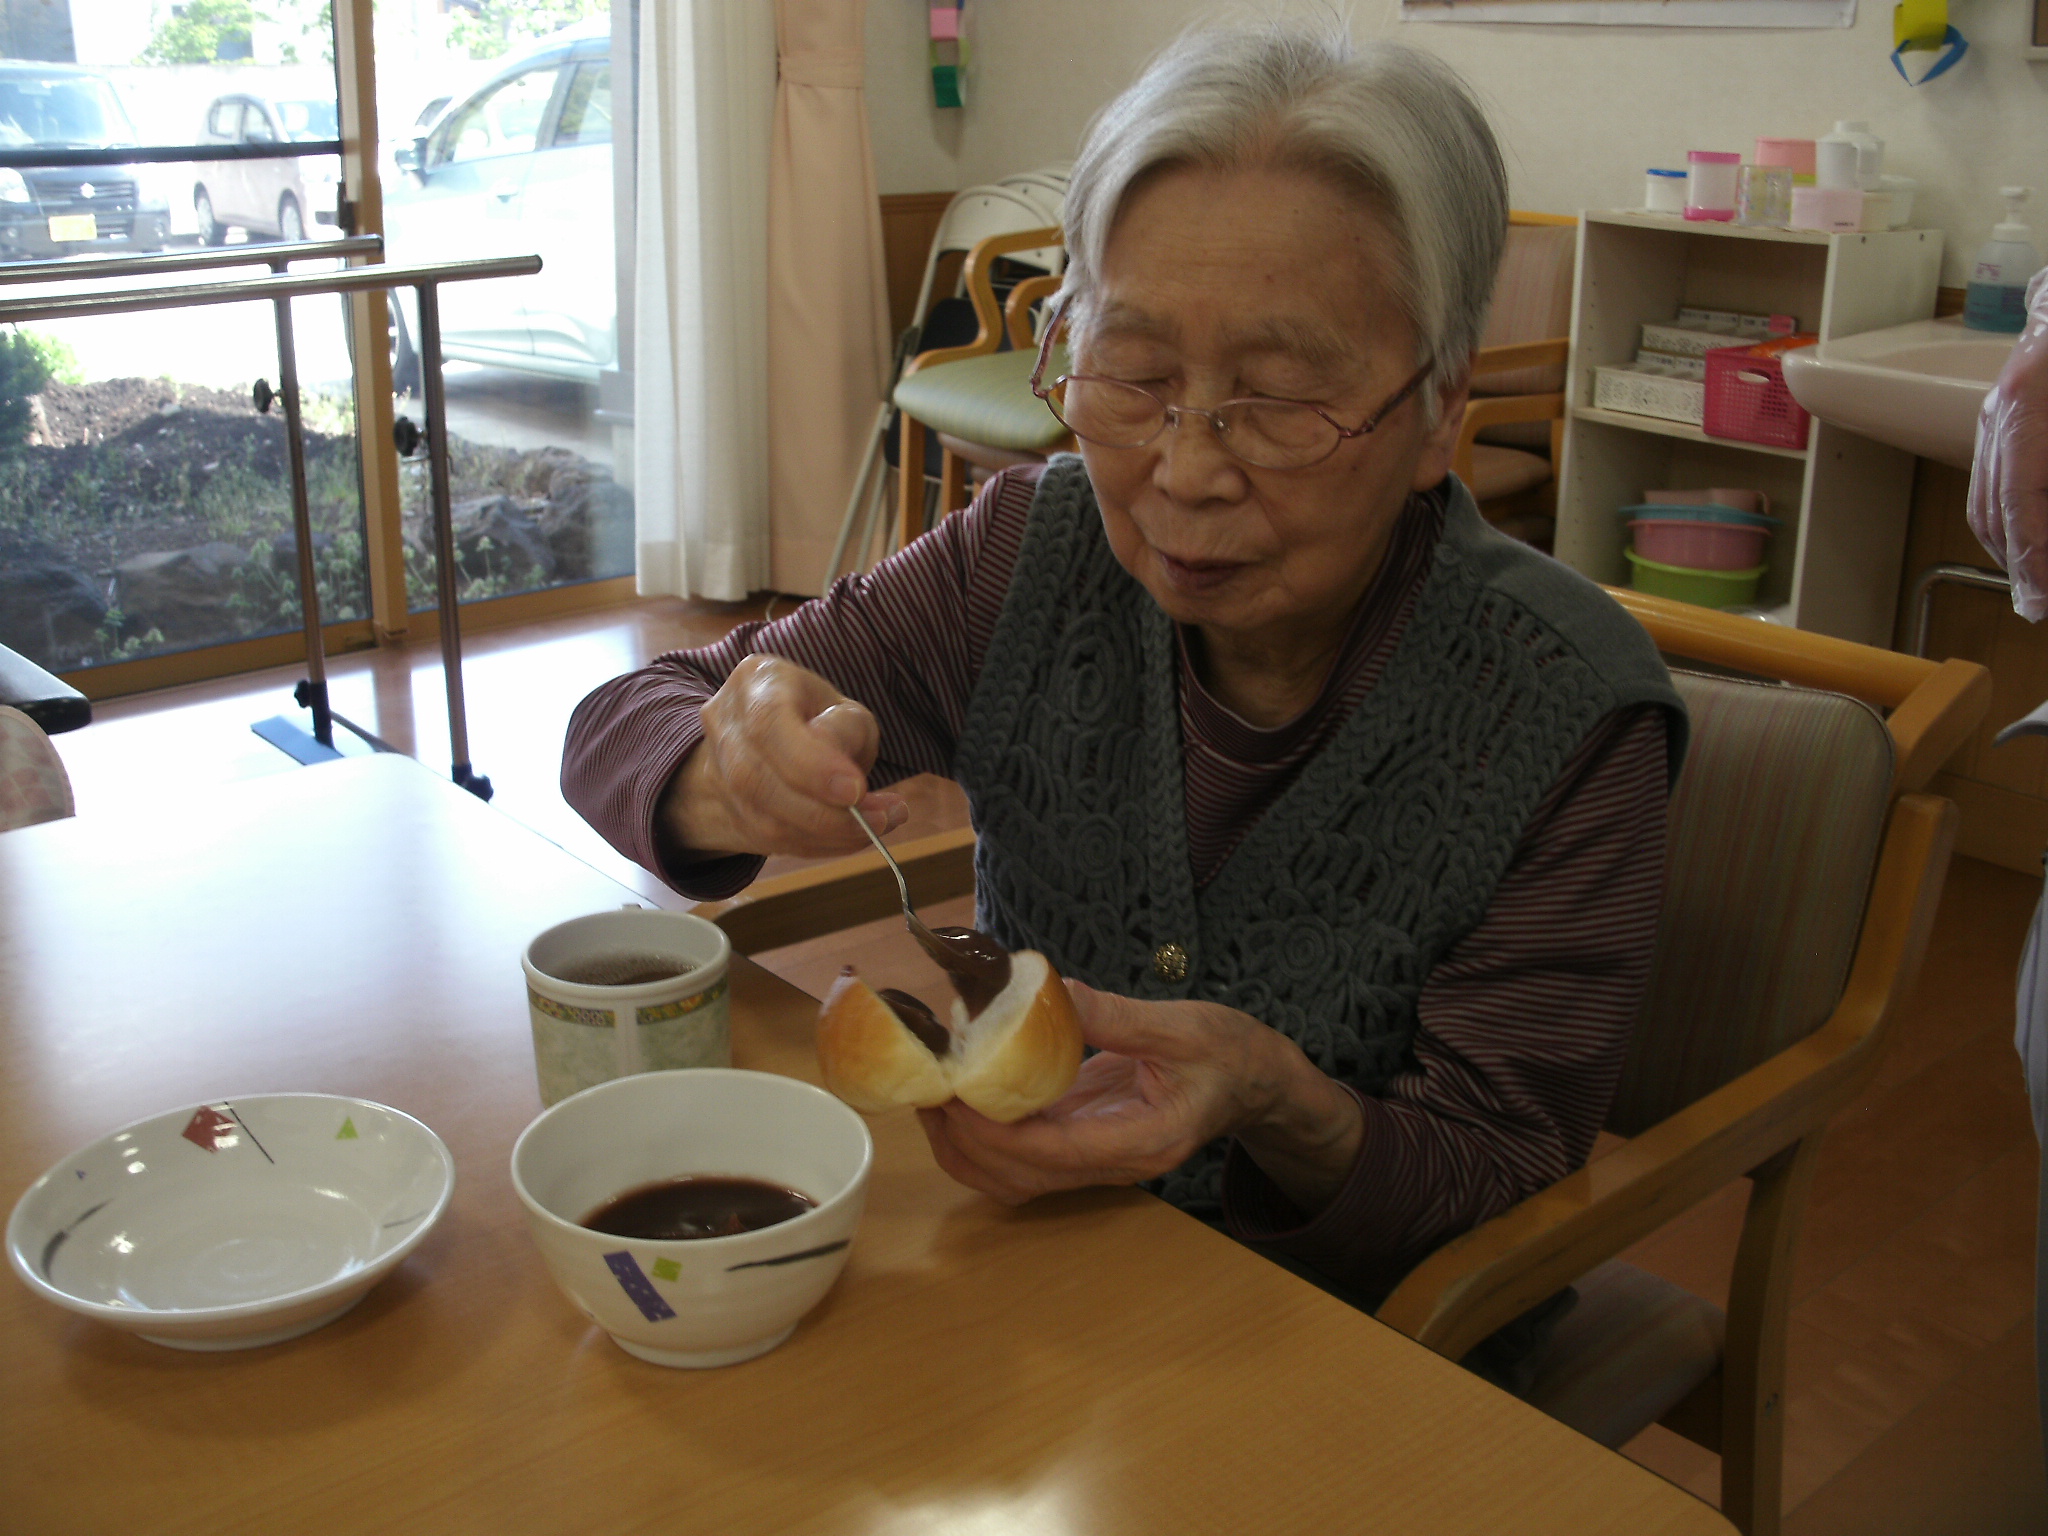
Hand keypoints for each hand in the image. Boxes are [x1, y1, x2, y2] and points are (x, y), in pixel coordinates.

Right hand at [660, 654, 906, 858]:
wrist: (773, 740)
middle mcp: (724, 721)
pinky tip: (852, 836)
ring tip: (876, 825)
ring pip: (762, 820)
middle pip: (755, 778)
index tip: (855, 790)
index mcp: (756, 680)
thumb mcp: (843, 709)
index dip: (810, 764)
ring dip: (827, 833)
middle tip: (879, 817)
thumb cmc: (818, 718)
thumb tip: (848, 788)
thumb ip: (846, 734)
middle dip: (822, 811)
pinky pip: (772, 842)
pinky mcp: (728, 810)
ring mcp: (717, 769)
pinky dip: (819, 844)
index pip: (767, 724)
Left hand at [916, 981, 1362, 1209]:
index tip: (956, 1094)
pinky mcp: (1081, 1148)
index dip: (997, 1131)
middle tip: (928, 1086)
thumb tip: (1054, 993)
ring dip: (964, 1147)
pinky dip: (980, 1141)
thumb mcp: (1183, 1025)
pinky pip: (1019, 1163)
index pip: (1056, 1152)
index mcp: (1145, 1141)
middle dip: (965, 1140)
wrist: (1253, 1082)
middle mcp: (1116, 1165)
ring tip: (930, 1095)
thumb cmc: (1228, 1053)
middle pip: (1021, 1179)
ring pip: (1012, 1181)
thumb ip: (1119, 1016)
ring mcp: (1096, 1163)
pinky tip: (959, 1100)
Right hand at [1970, 271, 2047, 621]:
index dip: (2032, 554)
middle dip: (2019, 564)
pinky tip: (2027, 545)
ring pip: (1984, 503)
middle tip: (2042, 603)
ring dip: (2009, 551)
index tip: (2044, 596)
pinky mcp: (1997, 419)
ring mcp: (1991, 416)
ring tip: (2034, 583)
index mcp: (2026, 405)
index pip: (2021, 499)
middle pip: (1994, 510)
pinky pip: (1990, 486)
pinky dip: (2006, 523)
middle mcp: (1999, 413)